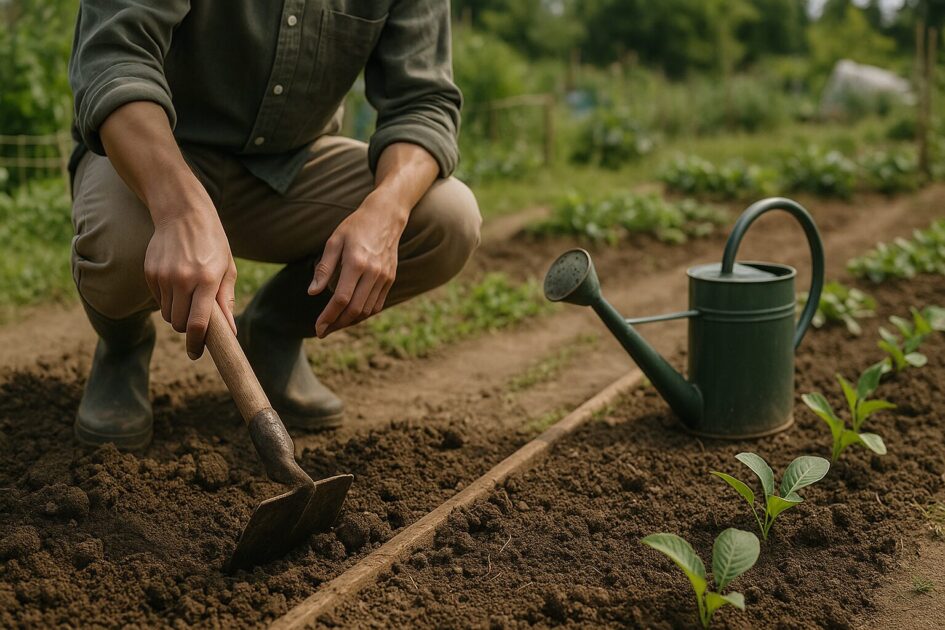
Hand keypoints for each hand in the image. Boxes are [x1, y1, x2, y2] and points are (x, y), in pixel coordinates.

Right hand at [144, 196, 236, 358]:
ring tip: (189, 297)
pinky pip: (159, 300)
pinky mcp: (150, 273)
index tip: (196, 354)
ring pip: (168, 315)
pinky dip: (168, 301)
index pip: (199, 324)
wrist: (182, 214)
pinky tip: (177, 283)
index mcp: (207, 280)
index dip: (197, 344)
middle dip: (189, 329)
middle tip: (198, 320)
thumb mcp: (227, 268)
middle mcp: (183, 280)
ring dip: (178, 314)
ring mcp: (164, 276)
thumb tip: (230, 332)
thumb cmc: (212, 243)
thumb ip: (226, 301)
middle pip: (180, 324)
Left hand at [309, 193, 406, 336]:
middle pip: (355, 310)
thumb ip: (324, 268)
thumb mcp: (334, 242)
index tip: (317, 327)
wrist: (386, 217)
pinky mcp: (390, 279)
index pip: (341, 299)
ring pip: (367, 311)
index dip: (328, 316)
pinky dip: (363, 314)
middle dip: (337, 324)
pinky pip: (377, 305)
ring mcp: (384, 277)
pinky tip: (350, 315)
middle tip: (322, 332)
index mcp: (356, 263)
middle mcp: (373, 273)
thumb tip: (312, 292)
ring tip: (334, 325)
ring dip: (349, 322)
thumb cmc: (355, 227)